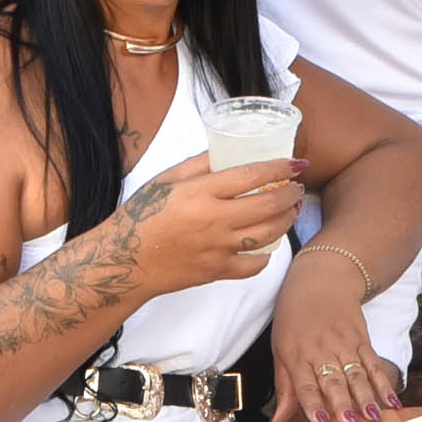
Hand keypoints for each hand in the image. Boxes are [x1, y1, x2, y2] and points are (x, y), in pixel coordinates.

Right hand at [116, 154, 309, 296]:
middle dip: (291, 194)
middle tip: (297, 187)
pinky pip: (254, 265)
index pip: (251, 175)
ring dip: (287, 220)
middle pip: (268, 205)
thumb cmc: (141, 216)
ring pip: (269, 234)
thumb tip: (228, 150)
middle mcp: (214, 220)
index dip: (280, 167)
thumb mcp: (165, 180)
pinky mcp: (217, 271)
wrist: (125, 261)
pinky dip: (267, 255)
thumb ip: (198, 164)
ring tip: (292, 209)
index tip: (296, 164)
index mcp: (200, 192)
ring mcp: (218, 248)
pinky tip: (269, 245)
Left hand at [269, 251, 399, 421]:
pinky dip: (384, 384)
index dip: (312, 403)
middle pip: (334, 380)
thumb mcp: (280, 349)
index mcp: (297, 354)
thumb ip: (284, 388)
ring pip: (357, 375)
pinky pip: (374, 365)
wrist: (322, 280)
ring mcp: (345, 345)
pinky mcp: (362, 340)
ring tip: (373, 416)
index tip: (321, 420)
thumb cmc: (295, 316)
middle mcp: (322, 350)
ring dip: (366, 397)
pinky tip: (391, 401)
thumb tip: (277, 420)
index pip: (305, 384)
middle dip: (343, 403)